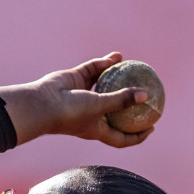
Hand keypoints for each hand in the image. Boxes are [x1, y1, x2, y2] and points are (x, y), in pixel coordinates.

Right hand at [0, 53, 154, 147]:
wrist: (42, 102)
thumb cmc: (71, 113)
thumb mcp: (100, 107)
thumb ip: (122, 100)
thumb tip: (146, 96)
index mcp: (97, 128)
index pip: (121, 137)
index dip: (137, 135)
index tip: (152, 126)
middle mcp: (91, 113)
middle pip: (115, 109)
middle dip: (130, 103)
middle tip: (147, 93)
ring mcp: (83, 96)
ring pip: (104, 85)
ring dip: (118, 77)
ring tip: (132, 66)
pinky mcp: (75, 80)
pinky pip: (93, 71)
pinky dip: (103, 64)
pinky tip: (116, 56)